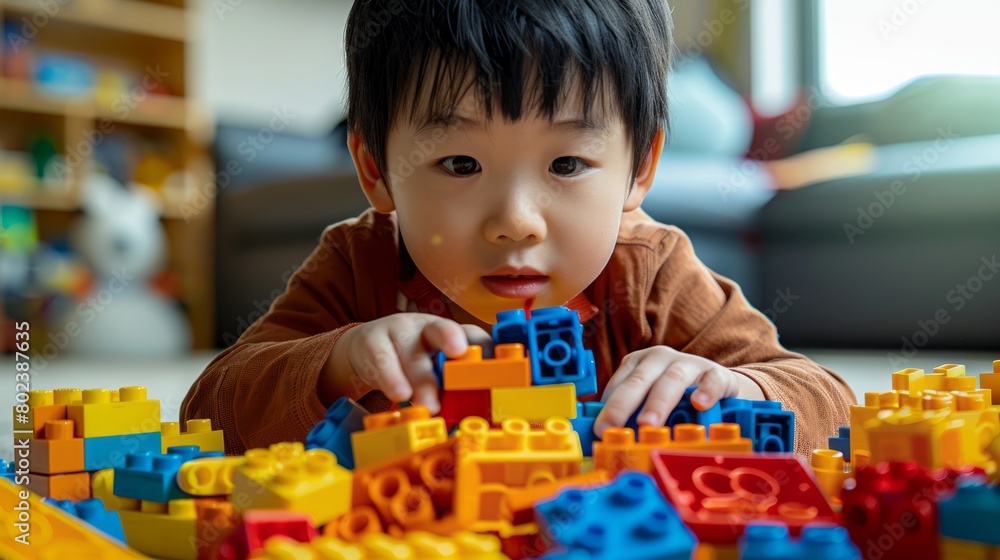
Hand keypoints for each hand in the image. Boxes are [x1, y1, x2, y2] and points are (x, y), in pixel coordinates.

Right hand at [324, 313, 492, 412]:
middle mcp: (426, 329)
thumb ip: (453, 386)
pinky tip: (400, 394)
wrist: (363, 349)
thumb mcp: (434, 369)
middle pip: (441, 330)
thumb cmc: (409, 362)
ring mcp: (398, 332)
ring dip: (422, 380)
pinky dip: (392, 378)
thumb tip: (479, 416)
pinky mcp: (372, 342)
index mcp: (449, 334)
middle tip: (460, 355)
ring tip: (429, 405)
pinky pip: (382, 360)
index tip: (497, 369)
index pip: (472, 336)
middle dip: (451, 339)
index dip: (485, 350)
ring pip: (411, 352)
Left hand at [593, 345, 752, 434]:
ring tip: (648, 423)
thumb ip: (631, 415)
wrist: (718, 386)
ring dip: (658, 402)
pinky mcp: (718, 374)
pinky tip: (699, 405)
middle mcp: (661, 359)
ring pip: (671, 379)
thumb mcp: (650, 401)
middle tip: (613, 428)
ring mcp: (690, 364)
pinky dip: (705, 391)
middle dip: (623, 405)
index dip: (607, 407)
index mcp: (639, 364)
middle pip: (638, 380)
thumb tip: (608, 439)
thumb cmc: (677, 397)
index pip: (619, 383)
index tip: (600, 430)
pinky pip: (712, 380)